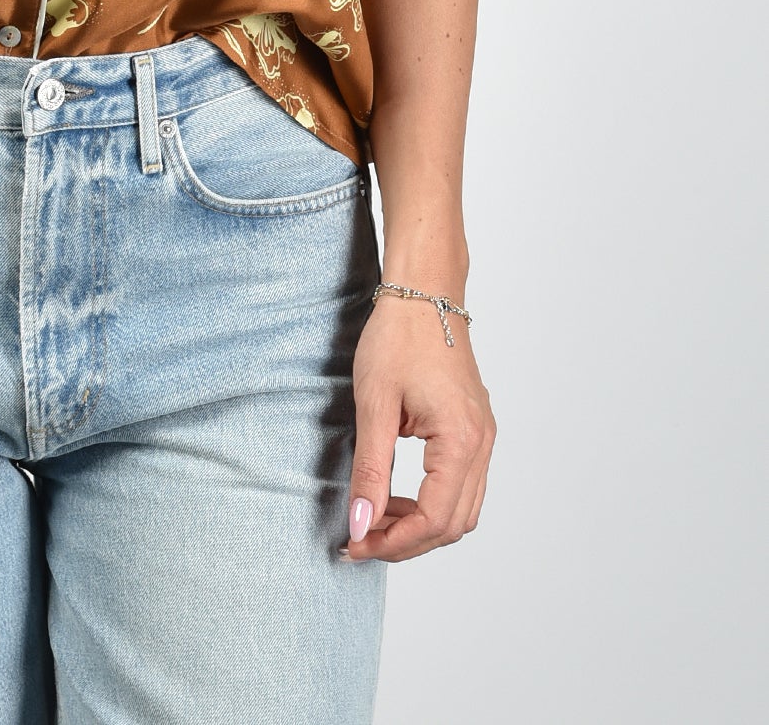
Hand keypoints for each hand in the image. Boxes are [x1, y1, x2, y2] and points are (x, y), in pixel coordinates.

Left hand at [341, 291, 495, 562]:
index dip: (393, 542)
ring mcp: (484, 438)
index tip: (354, 545)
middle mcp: (482, 445)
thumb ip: (370, 471)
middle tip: (360, 540)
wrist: (424, 293)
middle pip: (453, 524)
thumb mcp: (373, 405)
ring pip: (461, 510)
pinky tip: (395, 495)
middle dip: (406, 541)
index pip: (434, 519)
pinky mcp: (475, 431)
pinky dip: (431, 502)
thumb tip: (361, 525)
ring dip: (420, 525)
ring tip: (374, 520)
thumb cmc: (397, 338)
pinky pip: (461, 486)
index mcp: (461, 440)